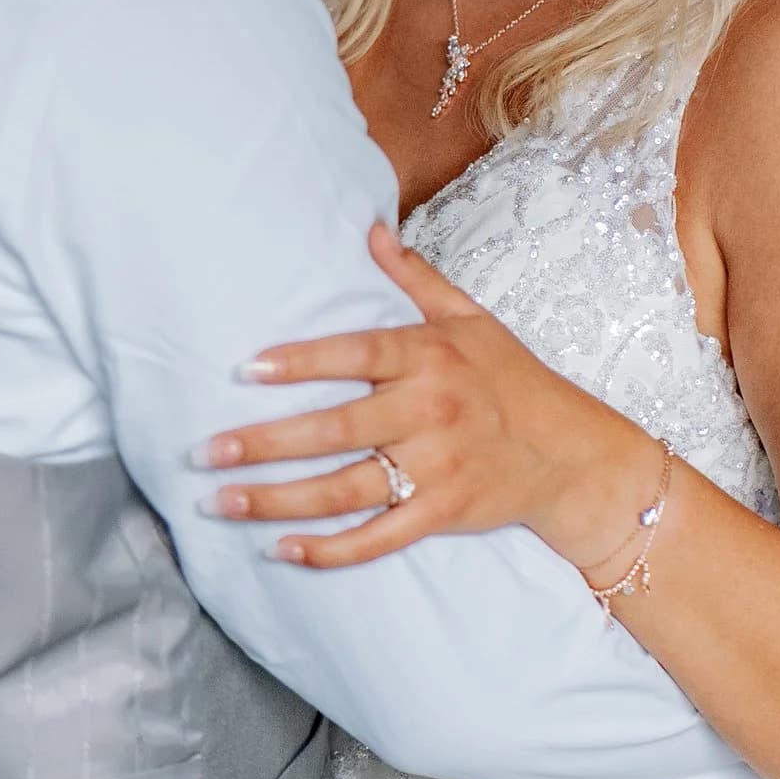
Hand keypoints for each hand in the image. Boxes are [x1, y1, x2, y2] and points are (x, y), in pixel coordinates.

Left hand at [203, 225, 662, 570]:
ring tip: (221, 501)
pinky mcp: (443, 514)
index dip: (301, 361)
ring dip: (277, 500)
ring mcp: (437, 467)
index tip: (247, 369)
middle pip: (335, 430)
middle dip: (265, 443)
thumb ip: (415, 279)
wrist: (573, 455)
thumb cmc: (514, 380)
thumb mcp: (472, 319)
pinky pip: (378, 537)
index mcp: (431, 357)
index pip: (356, 354)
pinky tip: (283, 550)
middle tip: (206, 451)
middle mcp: (430, 411)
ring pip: (344, 489)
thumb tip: (371, 228)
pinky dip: (330, 550)